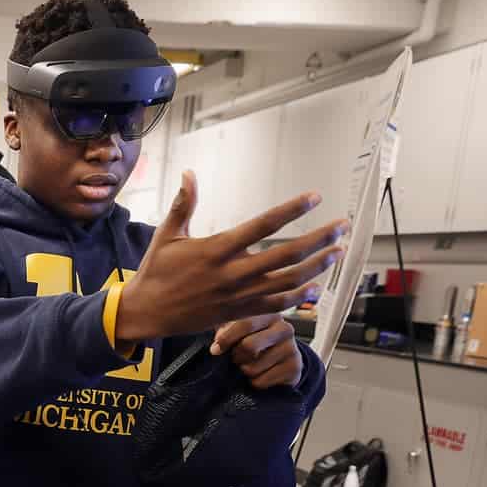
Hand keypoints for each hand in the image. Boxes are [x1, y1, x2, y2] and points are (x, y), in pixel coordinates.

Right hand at [116, 172, 347, 345]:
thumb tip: (189, 173)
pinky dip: (298, 298)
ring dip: (316, 267)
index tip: (314, 197)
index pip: (263, 225)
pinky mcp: (238, 313)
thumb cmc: (156, 271)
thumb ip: (183, 204)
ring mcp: (238, 296)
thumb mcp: (166, 234)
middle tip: (341, 226)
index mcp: (216, 249)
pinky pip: (275, 307)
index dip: (292, 210)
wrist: (146, 313)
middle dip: (318, 239)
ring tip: (336, 252)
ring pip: (287, 281)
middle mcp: (232, 273)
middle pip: (286, 255)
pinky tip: (315, 287)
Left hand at [213, 314, 304, 389]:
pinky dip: (254, 382)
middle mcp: (284, 328)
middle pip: (249, 346)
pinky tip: (261, 374)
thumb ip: (225, 329)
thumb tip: (217, 344)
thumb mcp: (238, 329)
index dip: (226, 339)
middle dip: (236, 357)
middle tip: (236, 358)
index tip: (215, 350)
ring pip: (253, 367)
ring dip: (244, 370)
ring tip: (250, 365)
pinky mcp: (294, 368)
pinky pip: (261, 381)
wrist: (281, 360)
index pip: (245, 323)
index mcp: (269, 313)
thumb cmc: (253, 340)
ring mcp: (292, 348)